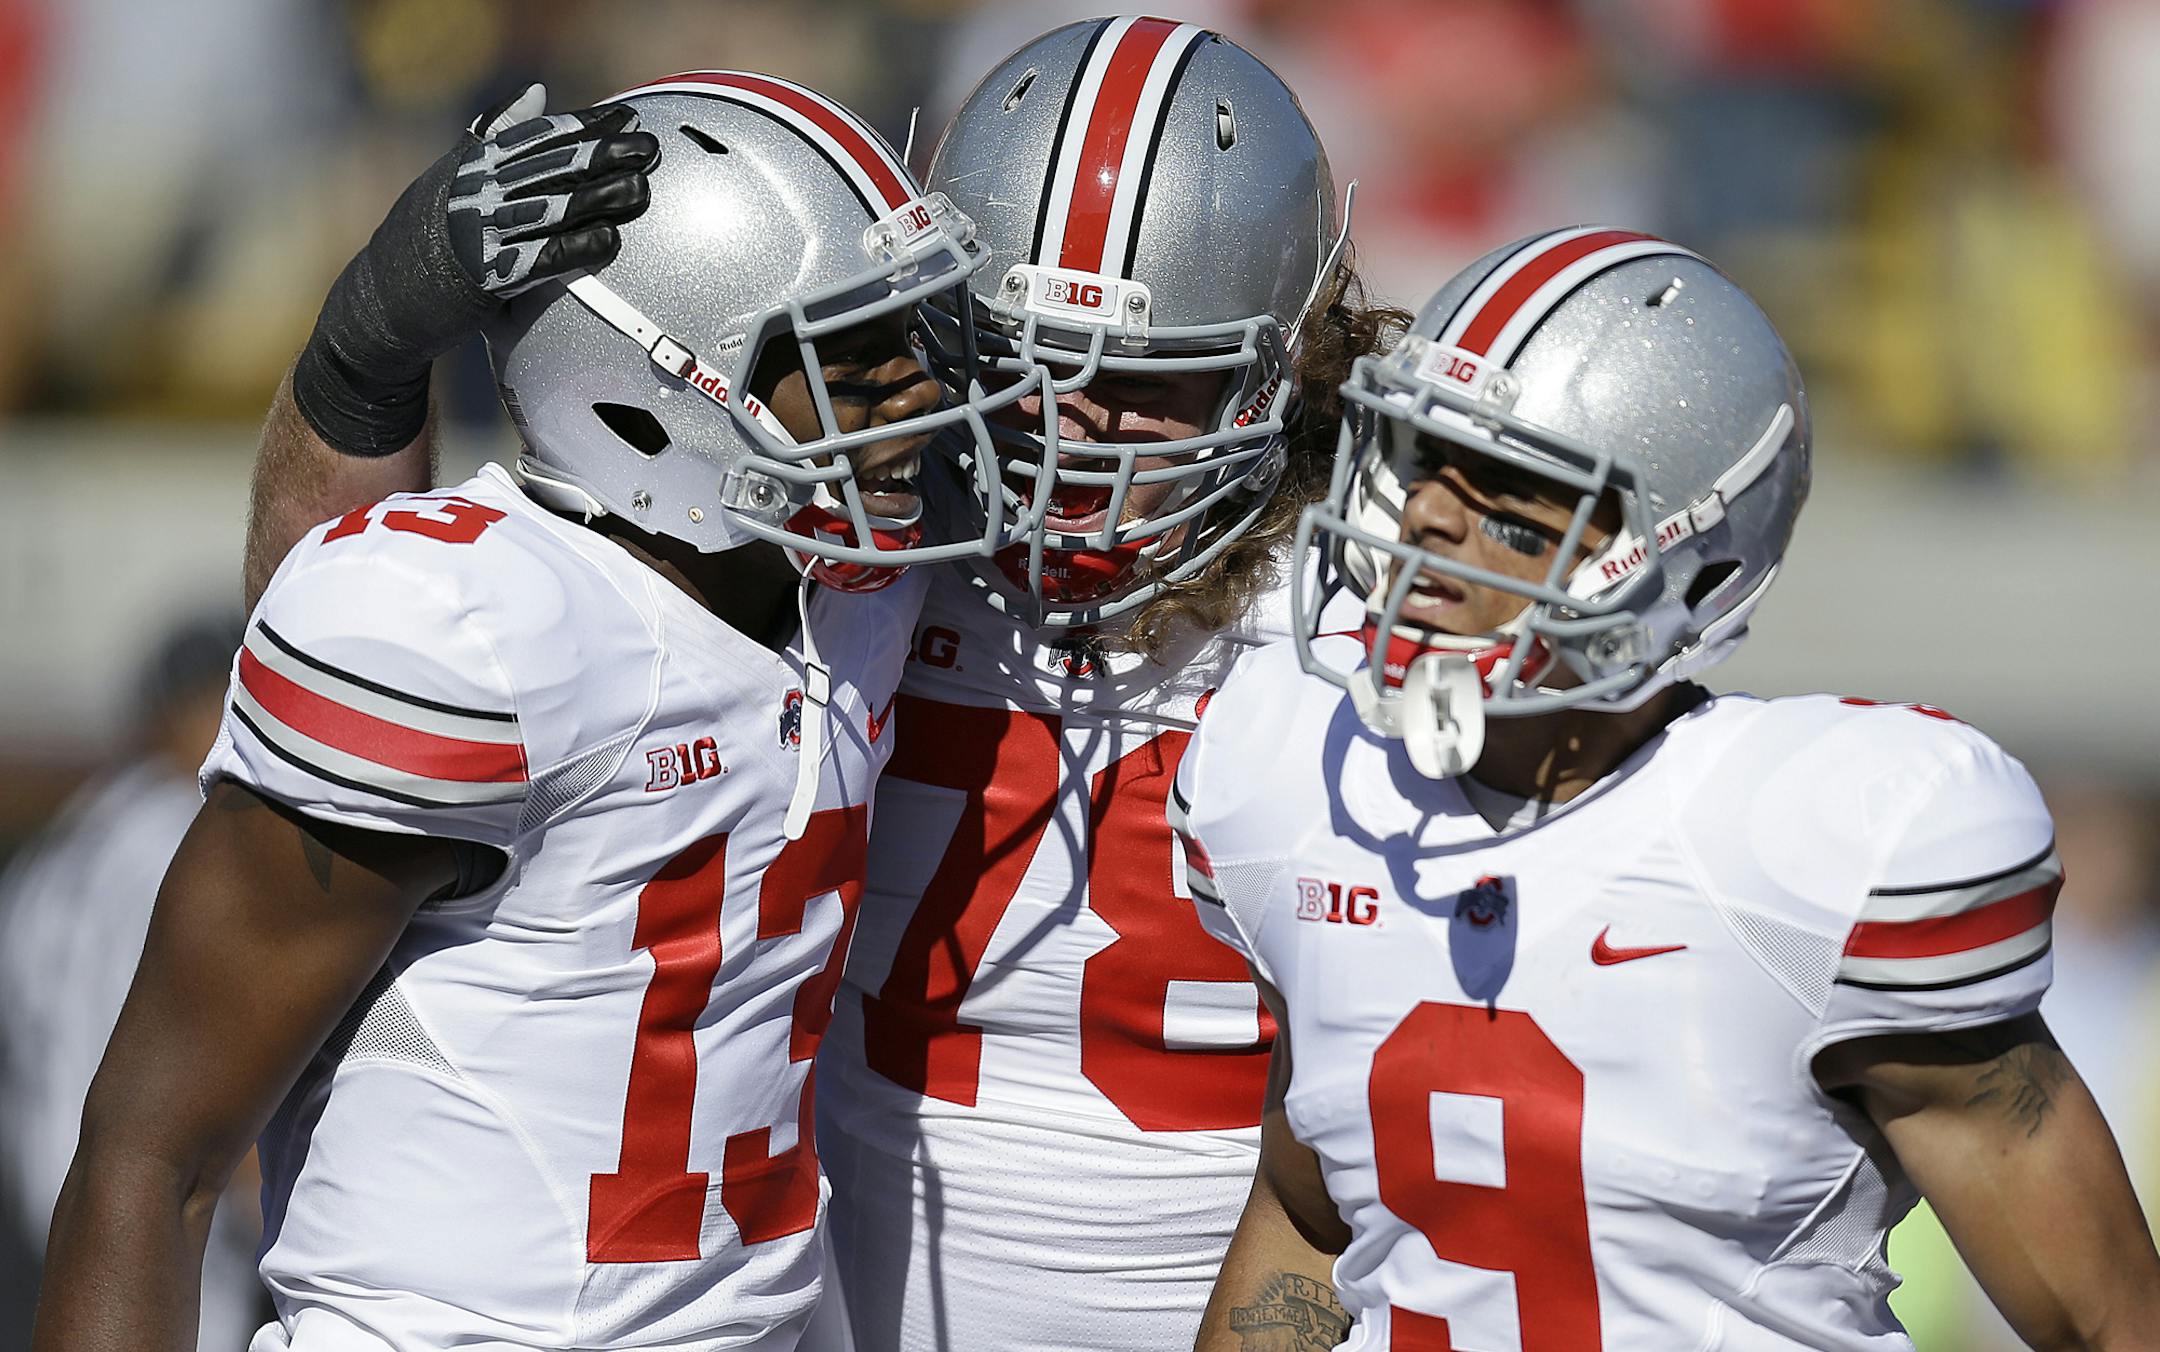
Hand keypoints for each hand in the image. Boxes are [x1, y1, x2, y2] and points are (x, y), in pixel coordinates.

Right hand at [292, 83, 658, 454]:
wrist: (383, 298)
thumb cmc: (426, 236)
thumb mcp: (455, 175)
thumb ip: (497, 134)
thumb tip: (538, 92)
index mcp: (473, 166)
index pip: (537, 138)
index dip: (584, 127)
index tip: (624, 119)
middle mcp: (477, 193)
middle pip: (551, 167)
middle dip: (604, 156)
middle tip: (648, 149)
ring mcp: (481, 233)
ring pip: (551, 208)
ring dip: (599, 197)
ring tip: (640, 188)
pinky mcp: (486, 276)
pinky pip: (540, 259)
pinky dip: (576, 249)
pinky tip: (609, 241)